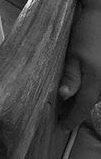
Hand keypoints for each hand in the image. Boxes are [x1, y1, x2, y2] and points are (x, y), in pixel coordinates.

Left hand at [58, 7, 100, 128]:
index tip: (63, 127)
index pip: (83, 105)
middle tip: (61, 115)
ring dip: (85, 98)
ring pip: (97, 94)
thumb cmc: (86, 31)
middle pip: (92, 101)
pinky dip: (92, 89)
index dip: (73, 117)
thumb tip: (64, 96)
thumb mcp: (74, 53)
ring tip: (68, 102)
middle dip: (77, 109)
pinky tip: (82, 87)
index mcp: (96, 79)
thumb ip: (71, 76)